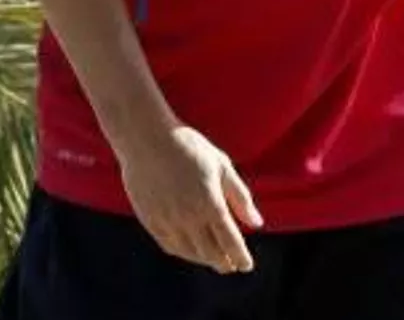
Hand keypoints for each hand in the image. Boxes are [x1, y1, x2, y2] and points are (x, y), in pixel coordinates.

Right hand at [115, 125, 263, 273]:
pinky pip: (169, 245)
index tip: (246, 265)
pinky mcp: (150, 219)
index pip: (231, 242)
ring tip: (213, 260)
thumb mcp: (222, 166)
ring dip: (205, 260)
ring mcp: (168, 220)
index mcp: (211, 203)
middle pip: (211, 253)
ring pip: (190, 253)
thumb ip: (240, 197)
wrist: (146, 138)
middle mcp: (189, 217)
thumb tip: (257, 224)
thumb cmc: (189, 147)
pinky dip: (183, 253)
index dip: (241, 257)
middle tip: (232, 266)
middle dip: (224, 263)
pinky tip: (189, 250)